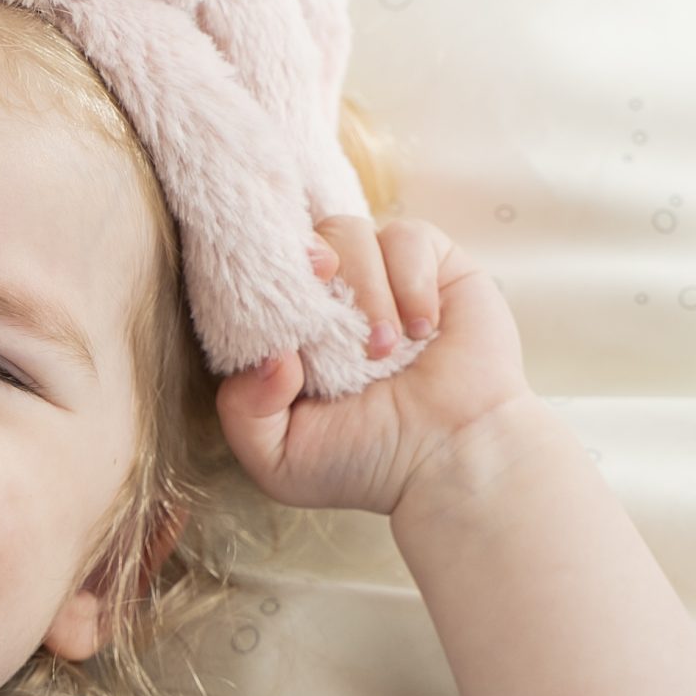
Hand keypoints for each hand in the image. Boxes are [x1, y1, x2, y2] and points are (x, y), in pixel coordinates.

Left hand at [215, 214, 536, 515]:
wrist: (453, 462)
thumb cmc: (368, 463)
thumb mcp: (279, 459)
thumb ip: (242, 412)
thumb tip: (268, 353)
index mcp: (291, 333)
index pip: (258, 279)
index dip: (260, 280)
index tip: (278, 307)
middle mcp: (332, 298)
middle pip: (299, 242)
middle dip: (308, 268)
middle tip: (328, 315)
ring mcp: (382, 279)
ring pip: (348, 232)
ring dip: (364, 290)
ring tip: (384, 350)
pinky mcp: (436, 266)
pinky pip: (409, 236)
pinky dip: (411, 279)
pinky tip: (422, 329)